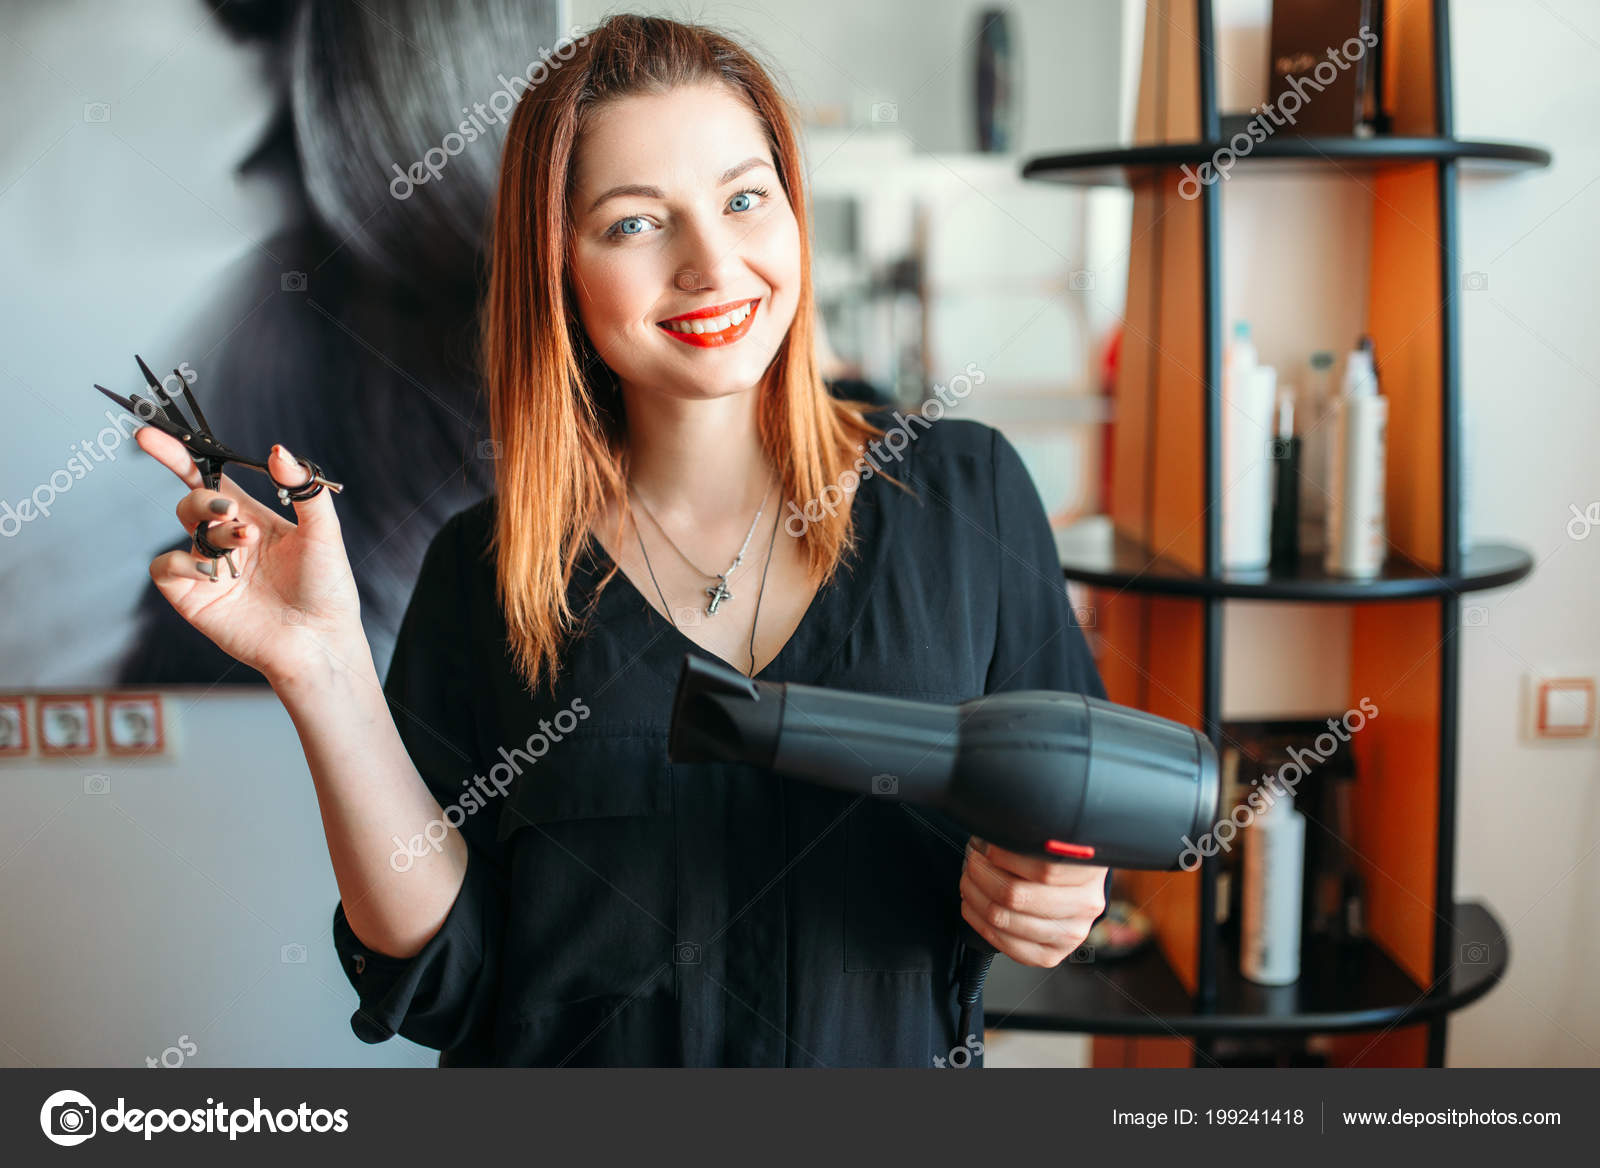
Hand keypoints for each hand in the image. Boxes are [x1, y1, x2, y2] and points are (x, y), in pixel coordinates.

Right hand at [135, 426, 366, 688]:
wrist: (320, 641)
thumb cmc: (327, 589)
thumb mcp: (323, 532)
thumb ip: (302, 489)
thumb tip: (278, 450)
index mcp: (254, 518)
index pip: (210, 478)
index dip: (179, 455)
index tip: (149, 434)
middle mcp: (227, 540)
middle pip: (193, 500)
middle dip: (207, 499)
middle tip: (232, 514)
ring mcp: (209, 568)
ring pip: (185, 528)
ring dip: (213, 530)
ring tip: (244, 544)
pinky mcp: (193, 597)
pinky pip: (166, 566)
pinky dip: (184, 562)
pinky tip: (214, 573)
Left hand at [959, 836, 1107, 966]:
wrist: (1075, 890)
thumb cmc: (1057, 858)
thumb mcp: (1056, 837)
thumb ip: (1032, 835)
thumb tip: (992, 829)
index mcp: (1089, 870)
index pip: (1042, 868)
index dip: (1003, 856)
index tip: (986, 845)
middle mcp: (1085, 904)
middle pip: (1016, 895)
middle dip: (981, 874)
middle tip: (972, 861)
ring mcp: (1070, 934)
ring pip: (1004, 918)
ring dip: (974, 896)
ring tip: (969, 879)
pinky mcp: (1051, 955)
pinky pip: (1005, 944)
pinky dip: (978, 922)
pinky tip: (972, 905)